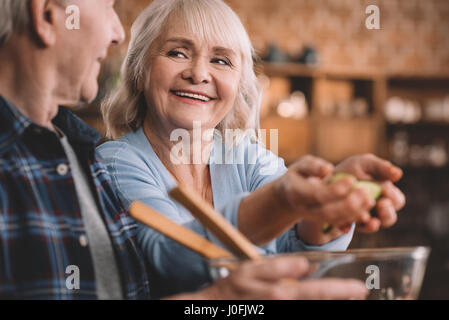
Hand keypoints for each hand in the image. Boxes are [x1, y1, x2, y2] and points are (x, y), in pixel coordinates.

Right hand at [170, 256, 367, 299]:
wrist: (213, 310)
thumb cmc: (233, 289)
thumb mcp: (251, 270)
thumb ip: (279, 267)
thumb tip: (305, 265)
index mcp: (280, 293)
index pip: (316, 290)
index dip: (340, 290)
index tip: (360, 288)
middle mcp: (284, 305)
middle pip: (318, 303)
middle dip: (341, 299)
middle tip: (361, 294)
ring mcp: (280, 314)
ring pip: (310, 310)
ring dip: (329, 304)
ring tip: (348, 299)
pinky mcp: (275, 317)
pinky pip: (298, 313)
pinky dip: (313, 306)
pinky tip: (324, 302)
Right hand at [275, 155, 374, 228]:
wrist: (289, 195)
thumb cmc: (298, 175)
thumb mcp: (301, 165)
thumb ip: (313, 166)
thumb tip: (328, 169)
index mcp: (297, 192)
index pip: (318, 194)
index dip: (335, 189)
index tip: (352, 180)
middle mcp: (304, 208)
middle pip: (327, 211)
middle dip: (348, 204)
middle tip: (366, 192)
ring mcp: (313, 217)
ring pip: (334, 219)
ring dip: (354, 212)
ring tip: (369, 200)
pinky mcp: (322, 221)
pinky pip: (337, 223)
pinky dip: (352, 218)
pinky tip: (366, 209)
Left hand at [335, 154, 405, 232]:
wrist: (329, 177)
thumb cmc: (354, 169)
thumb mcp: (366, 164)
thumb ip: (382, 167)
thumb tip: (398, 174)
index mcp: (387, 195)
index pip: (396, 201)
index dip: (392, 198)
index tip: (385, 192)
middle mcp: (378, 210)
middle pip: (389, 219)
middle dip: (386, 214)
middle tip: (381, 204)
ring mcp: (363, 219)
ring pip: (371, 227)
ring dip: (370, 225)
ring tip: (367, 220)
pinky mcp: (347, 222)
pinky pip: (349, 228)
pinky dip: (347, 226)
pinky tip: (345, 225)